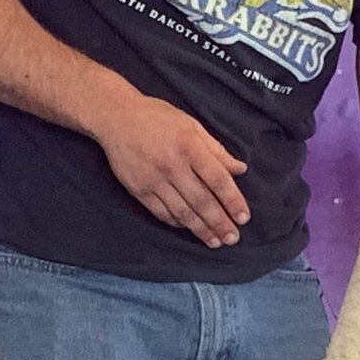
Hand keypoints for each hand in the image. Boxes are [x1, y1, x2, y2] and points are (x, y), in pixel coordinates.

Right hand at [93, 90, 250, 246]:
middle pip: (202, 200)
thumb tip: (240, 169)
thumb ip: (216, 149)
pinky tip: (190, 228)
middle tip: (233, 238)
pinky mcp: (139, 190)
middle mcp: (172, 165)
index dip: (233, 201)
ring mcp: (154, 180)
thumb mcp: (191, 125)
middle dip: (220, 222)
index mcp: (189, 146)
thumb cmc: (157, 118)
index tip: (244, 217)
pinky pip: (162, 213)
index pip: (218, 179)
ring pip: (182, 211)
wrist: (116, 117)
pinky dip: (178, 223)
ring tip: (215, 241)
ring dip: (201, 229)